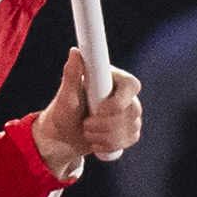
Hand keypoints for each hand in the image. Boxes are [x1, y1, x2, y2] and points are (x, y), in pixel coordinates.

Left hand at [35, 51, 144, 175]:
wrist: (63, 135)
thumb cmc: (63, 110)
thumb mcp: (66, 94)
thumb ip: (72, 73)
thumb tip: (75, 52)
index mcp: (112, 80)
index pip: (132, 85)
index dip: (119, 101)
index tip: (99, 111)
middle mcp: (125, 95)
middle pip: (132, 111)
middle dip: (106, 124)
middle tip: (86, 124)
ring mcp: (129, 113)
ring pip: (130, 128)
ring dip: (105, 136)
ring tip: (88, 132)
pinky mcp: (129, 130)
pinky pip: (129, 139)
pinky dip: (109, 144)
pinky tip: (96, 142)